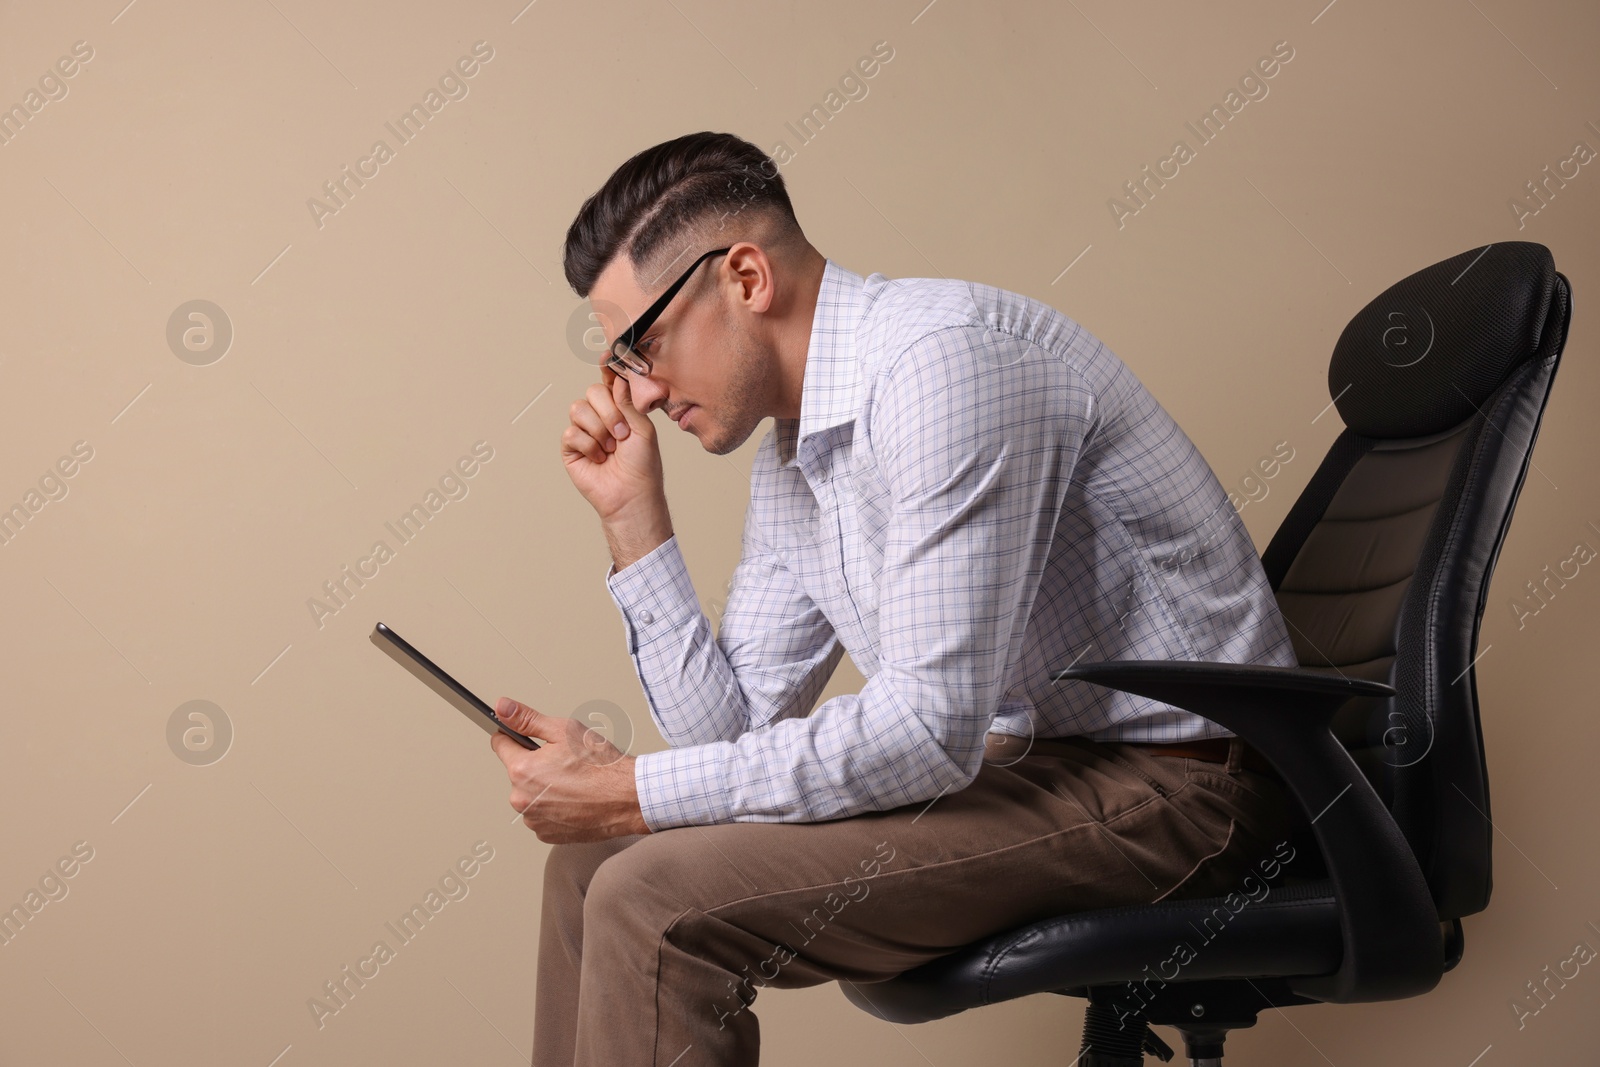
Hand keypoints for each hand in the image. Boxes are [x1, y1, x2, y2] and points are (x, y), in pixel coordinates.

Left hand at [489, 696, 650, 842]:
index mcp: (522, 770)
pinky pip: (540, 815)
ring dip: (543, 788)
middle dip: (534, 764)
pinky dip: (553, 807)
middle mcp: (521, 799)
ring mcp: (533, 819)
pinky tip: (573, 799)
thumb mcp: (565, 730)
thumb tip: (503, 707)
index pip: (500, 744)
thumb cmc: (602, 766)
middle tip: (563, 761)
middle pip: (517, 772)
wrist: (628, 798)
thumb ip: (527, 719)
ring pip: (529, 795)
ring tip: (572, 782)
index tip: (525, 736)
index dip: (514, 735)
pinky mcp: (546, 834)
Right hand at [560, 364, 664, 521]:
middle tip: (622, 434)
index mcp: (620, 409)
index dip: (607, 369)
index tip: (607, 358)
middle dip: (608, 412)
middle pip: (592, 391)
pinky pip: (571, 432)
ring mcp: (584, 431)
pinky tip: (599, 459)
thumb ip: (628, 402)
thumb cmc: (642, 466)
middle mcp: (600, 417)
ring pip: (578, 409)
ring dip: (599, 430)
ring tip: (611, 449)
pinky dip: (588, 446)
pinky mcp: (571, 448)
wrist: (631, 495)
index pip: (609, 382)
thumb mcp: (643, 429)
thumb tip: (618, 378)